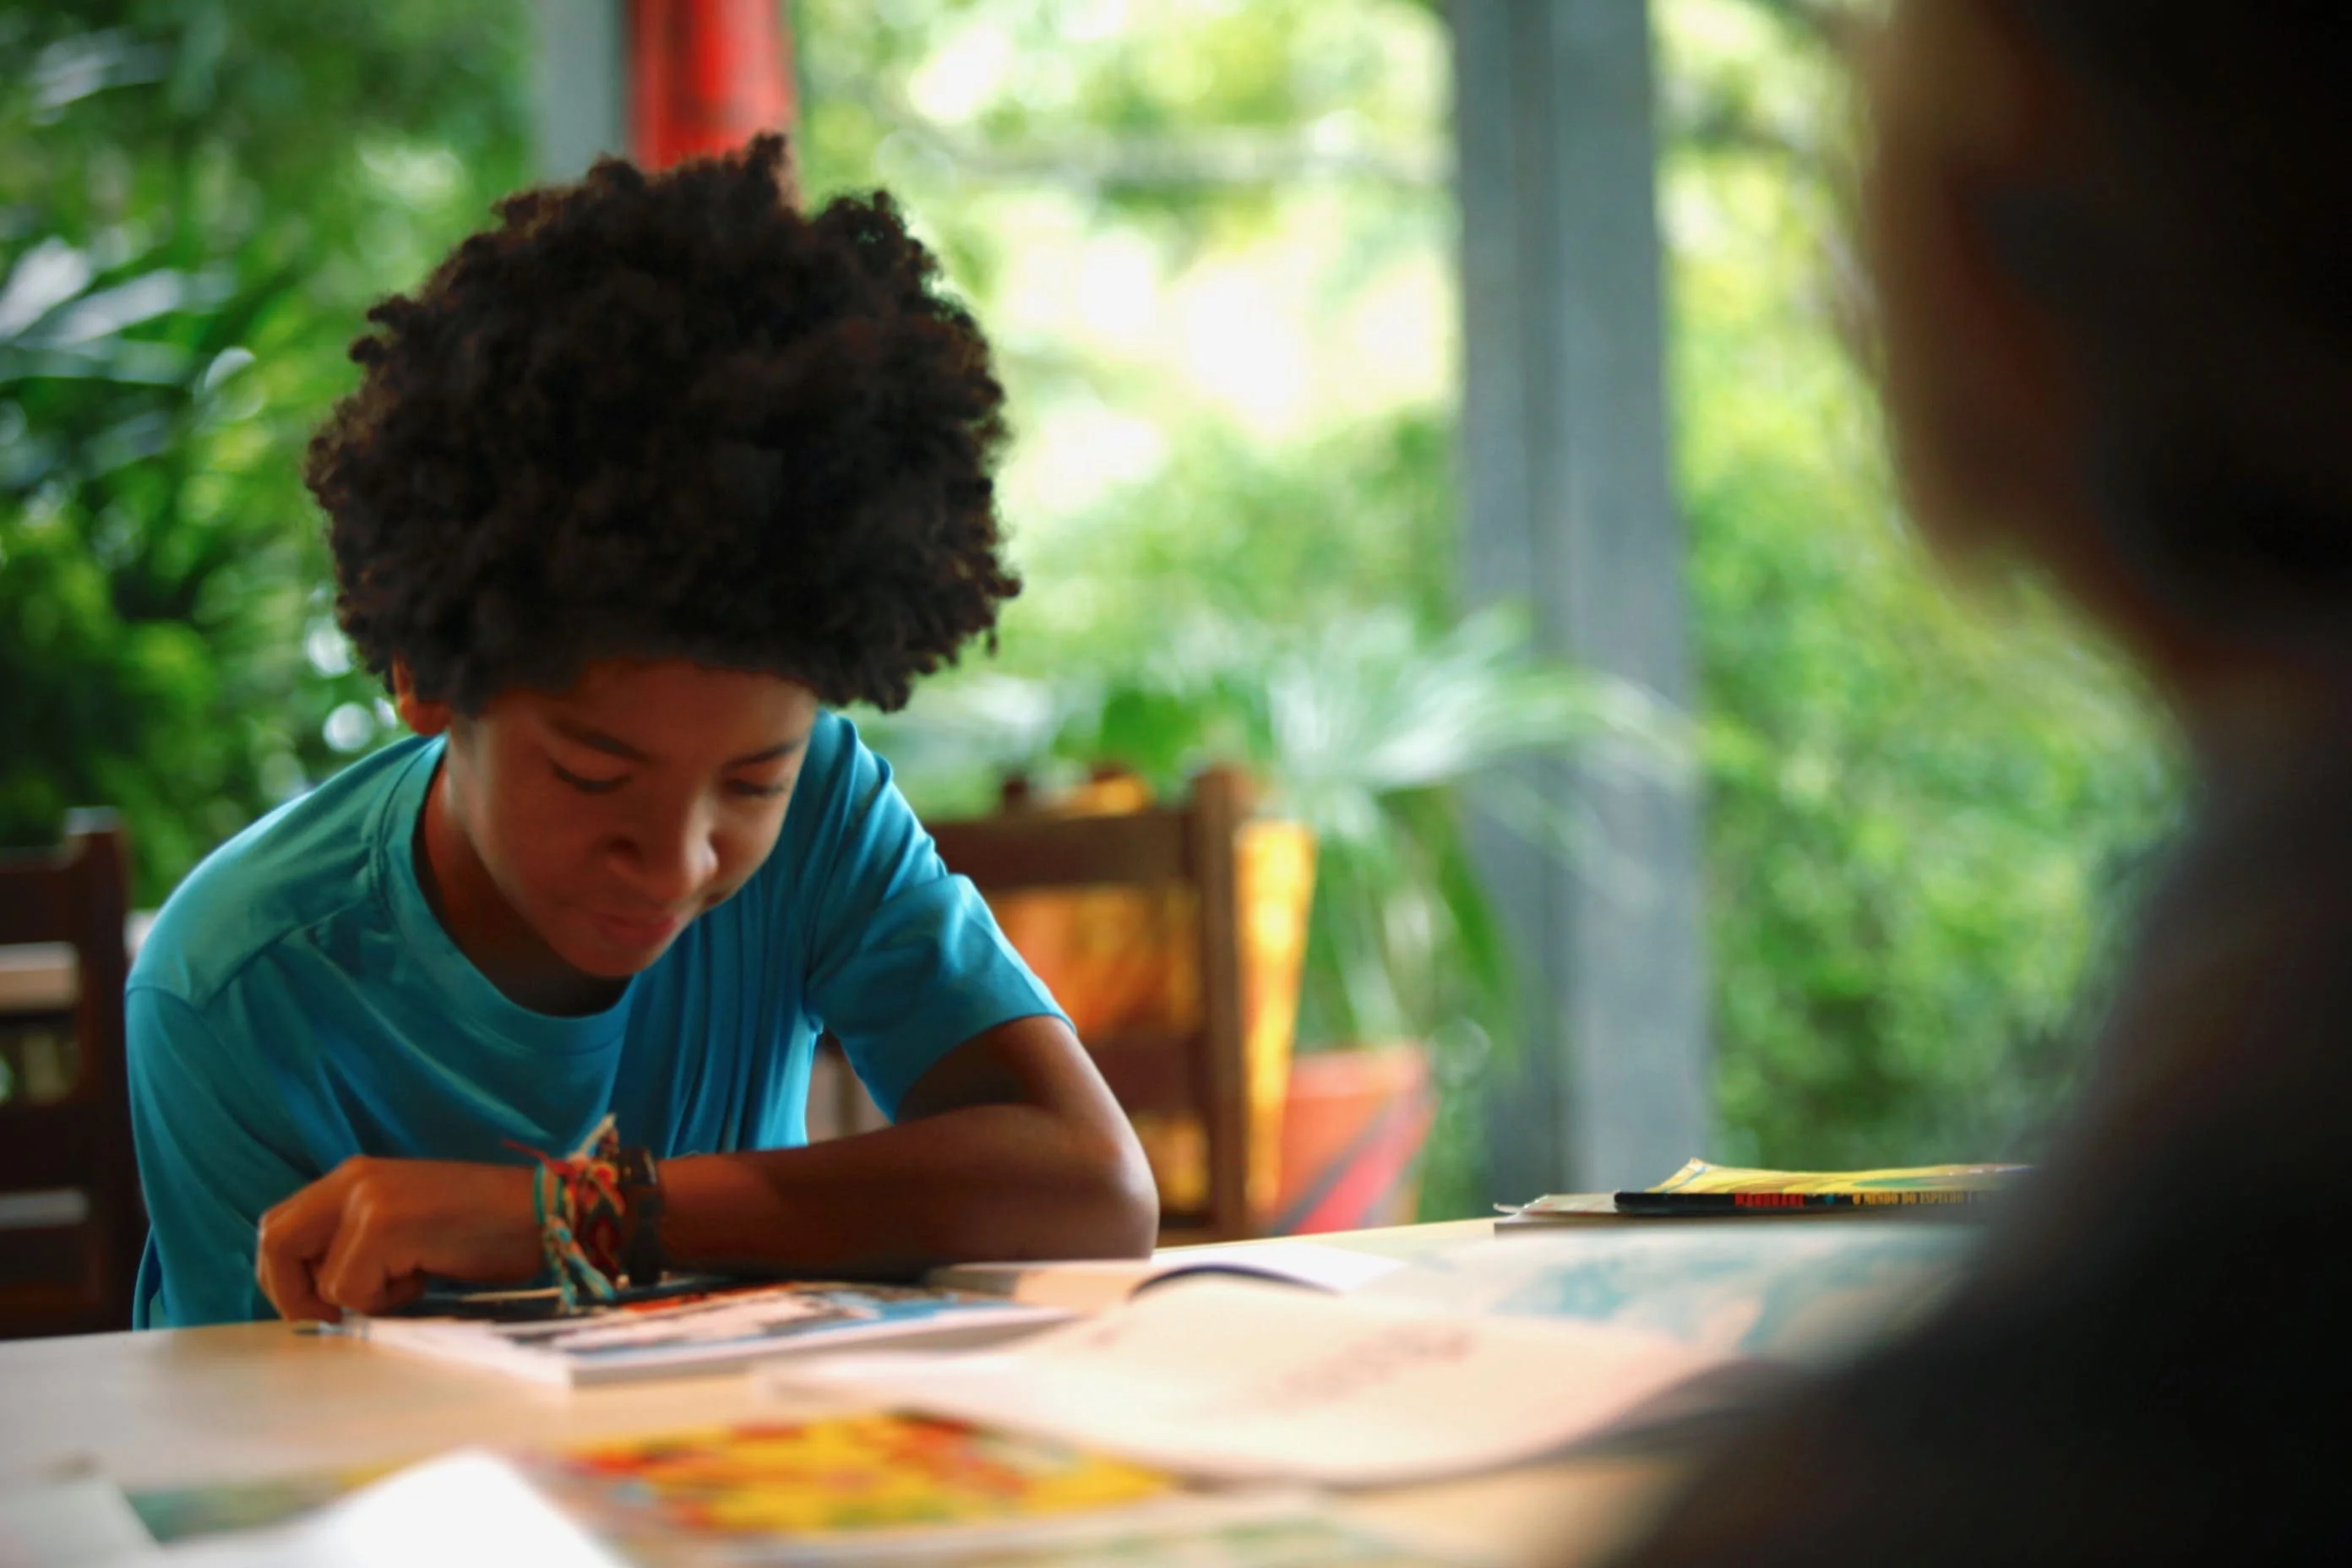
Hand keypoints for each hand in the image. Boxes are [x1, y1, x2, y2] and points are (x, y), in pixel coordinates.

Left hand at [256, 1157, 541, 1322]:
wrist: (545, 1214)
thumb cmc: (485, 1228)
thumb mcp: (406, 1224)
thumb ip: (356, 1241)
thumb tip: (312, 1293)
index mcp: (354, 1176)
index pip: (279, 1226)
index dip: (282, 1275)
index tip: (320, 1306)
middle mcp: (352, 1179)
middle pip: (274, 1242)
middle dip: (291, 1293)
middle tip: (334, 1316)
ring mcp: (367, 1200)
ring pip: (316, 1277)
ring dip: (355, 1298)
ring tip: (406, 1281)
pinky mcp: (384, 1225)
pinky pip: (351, 1290)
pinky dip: (385, 1300)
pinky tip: (425, 1276)